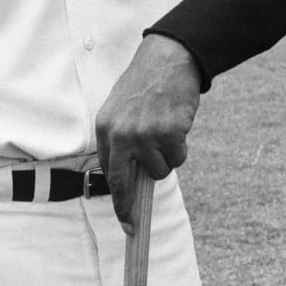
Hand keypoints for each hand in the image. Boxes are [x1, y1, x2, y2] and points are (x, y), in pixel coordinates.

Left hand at [95, 34, 200, 234]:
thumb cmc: (145, 85)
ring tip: (166, 129)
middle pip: (124, 182)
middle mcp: (121, 134)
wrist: (167, 59)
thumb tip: (131, 177)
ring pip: (160, 169)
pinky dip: (181, 146)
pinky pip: (178, 157)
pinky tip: (176, 123)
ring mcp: (144, 135)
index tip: (124, 219)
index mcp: (105, 128)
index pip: (109, 171)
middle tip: (132, 226)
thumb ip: (121, 140)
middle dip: (129, 207)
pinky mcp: (167, 133)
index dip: (118, 197)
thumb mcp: (122, 110)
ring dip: (167, 156)